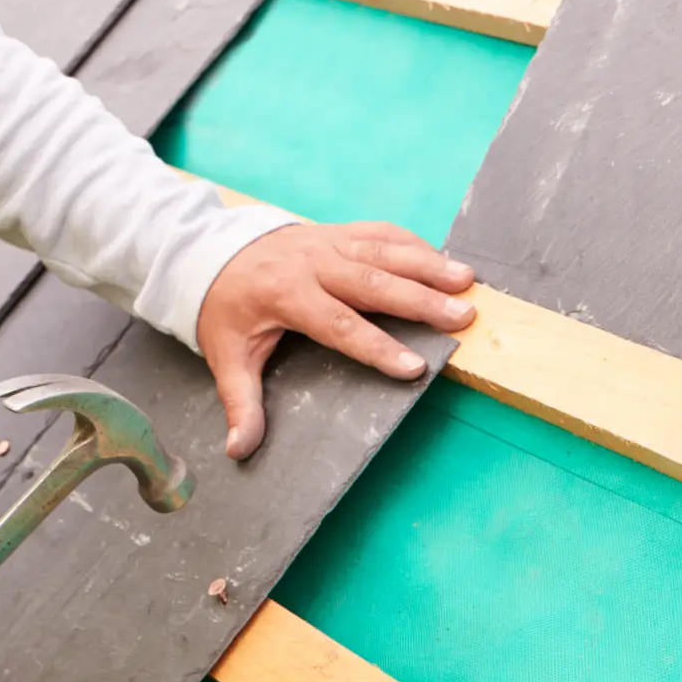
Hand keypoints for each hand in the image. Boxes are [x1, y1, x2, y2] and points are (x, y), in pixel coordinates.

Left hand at [196, 222, 475, 460]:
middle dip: (420, 300)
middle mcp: (313, 264)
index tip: (413, 366)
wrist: (213, 253)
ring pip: (384, 251)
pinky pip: (380, 232)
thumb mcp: (226, 356)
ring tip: (467, 283)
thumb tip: (240, 449)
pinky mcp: (338, 231)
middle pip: (373, 283)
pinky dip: (414, 244)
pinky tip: (442, 260)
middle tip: (462, 317)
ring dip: (428, 265)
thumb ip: (240, 402)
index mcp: (286, 295)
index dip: (376, 347)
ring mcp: (328, 242)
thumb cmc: (227, 309)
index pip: (338, 324)